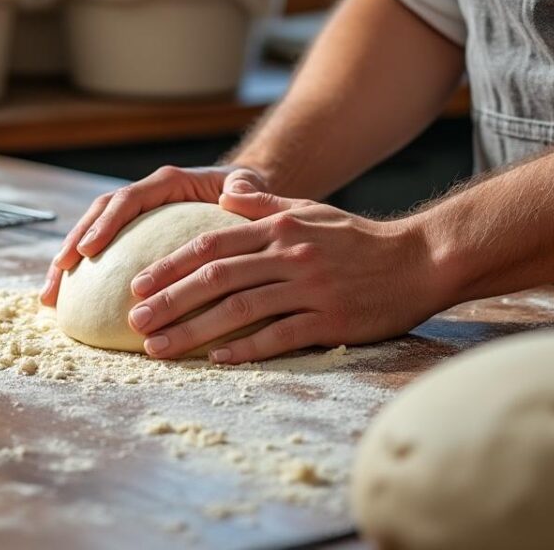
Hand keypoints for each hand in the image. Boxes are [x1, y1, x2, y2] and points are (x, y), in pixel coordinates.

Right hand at [39, 164, 270, 306]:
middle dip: (73, 243)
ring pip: (91, 235)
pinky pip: (102, 255)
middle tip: (58, 272)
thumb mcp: (249, 187)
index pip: (128, 199)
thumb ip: (245, 189)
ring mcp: (136, 218)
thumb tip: (236, 192)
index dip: (104, 224)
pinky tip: (67, 304)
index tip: (87, 250)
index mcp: (166, 183)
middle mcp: (145, 197)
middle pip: (98, 215)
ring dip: (67, 263)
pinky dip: (82, 278)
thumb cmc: (245, 194)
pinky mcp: (132, 238)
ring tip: (50, 296)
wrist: (241, 196)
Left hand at [125, 193, 446, 362]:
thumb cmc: (358, 240)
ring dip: (194, 331)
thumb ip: (265, 207)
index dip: (170, 265)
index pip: (211, 243)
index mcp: (279, 229)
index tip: (137, 283)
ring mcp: (309, 289)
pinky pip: (279, 336)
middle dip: (169, 300)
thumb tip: (226, 194)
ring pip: (239, 310)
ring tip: (159, 348)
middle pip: (216, 278)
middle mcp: (289, 256)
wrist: (419, 261)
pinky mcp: (330, 321)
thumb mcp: (310, 211)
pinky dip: (245, 349)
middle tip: (134, 320)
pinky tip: (216, 360)